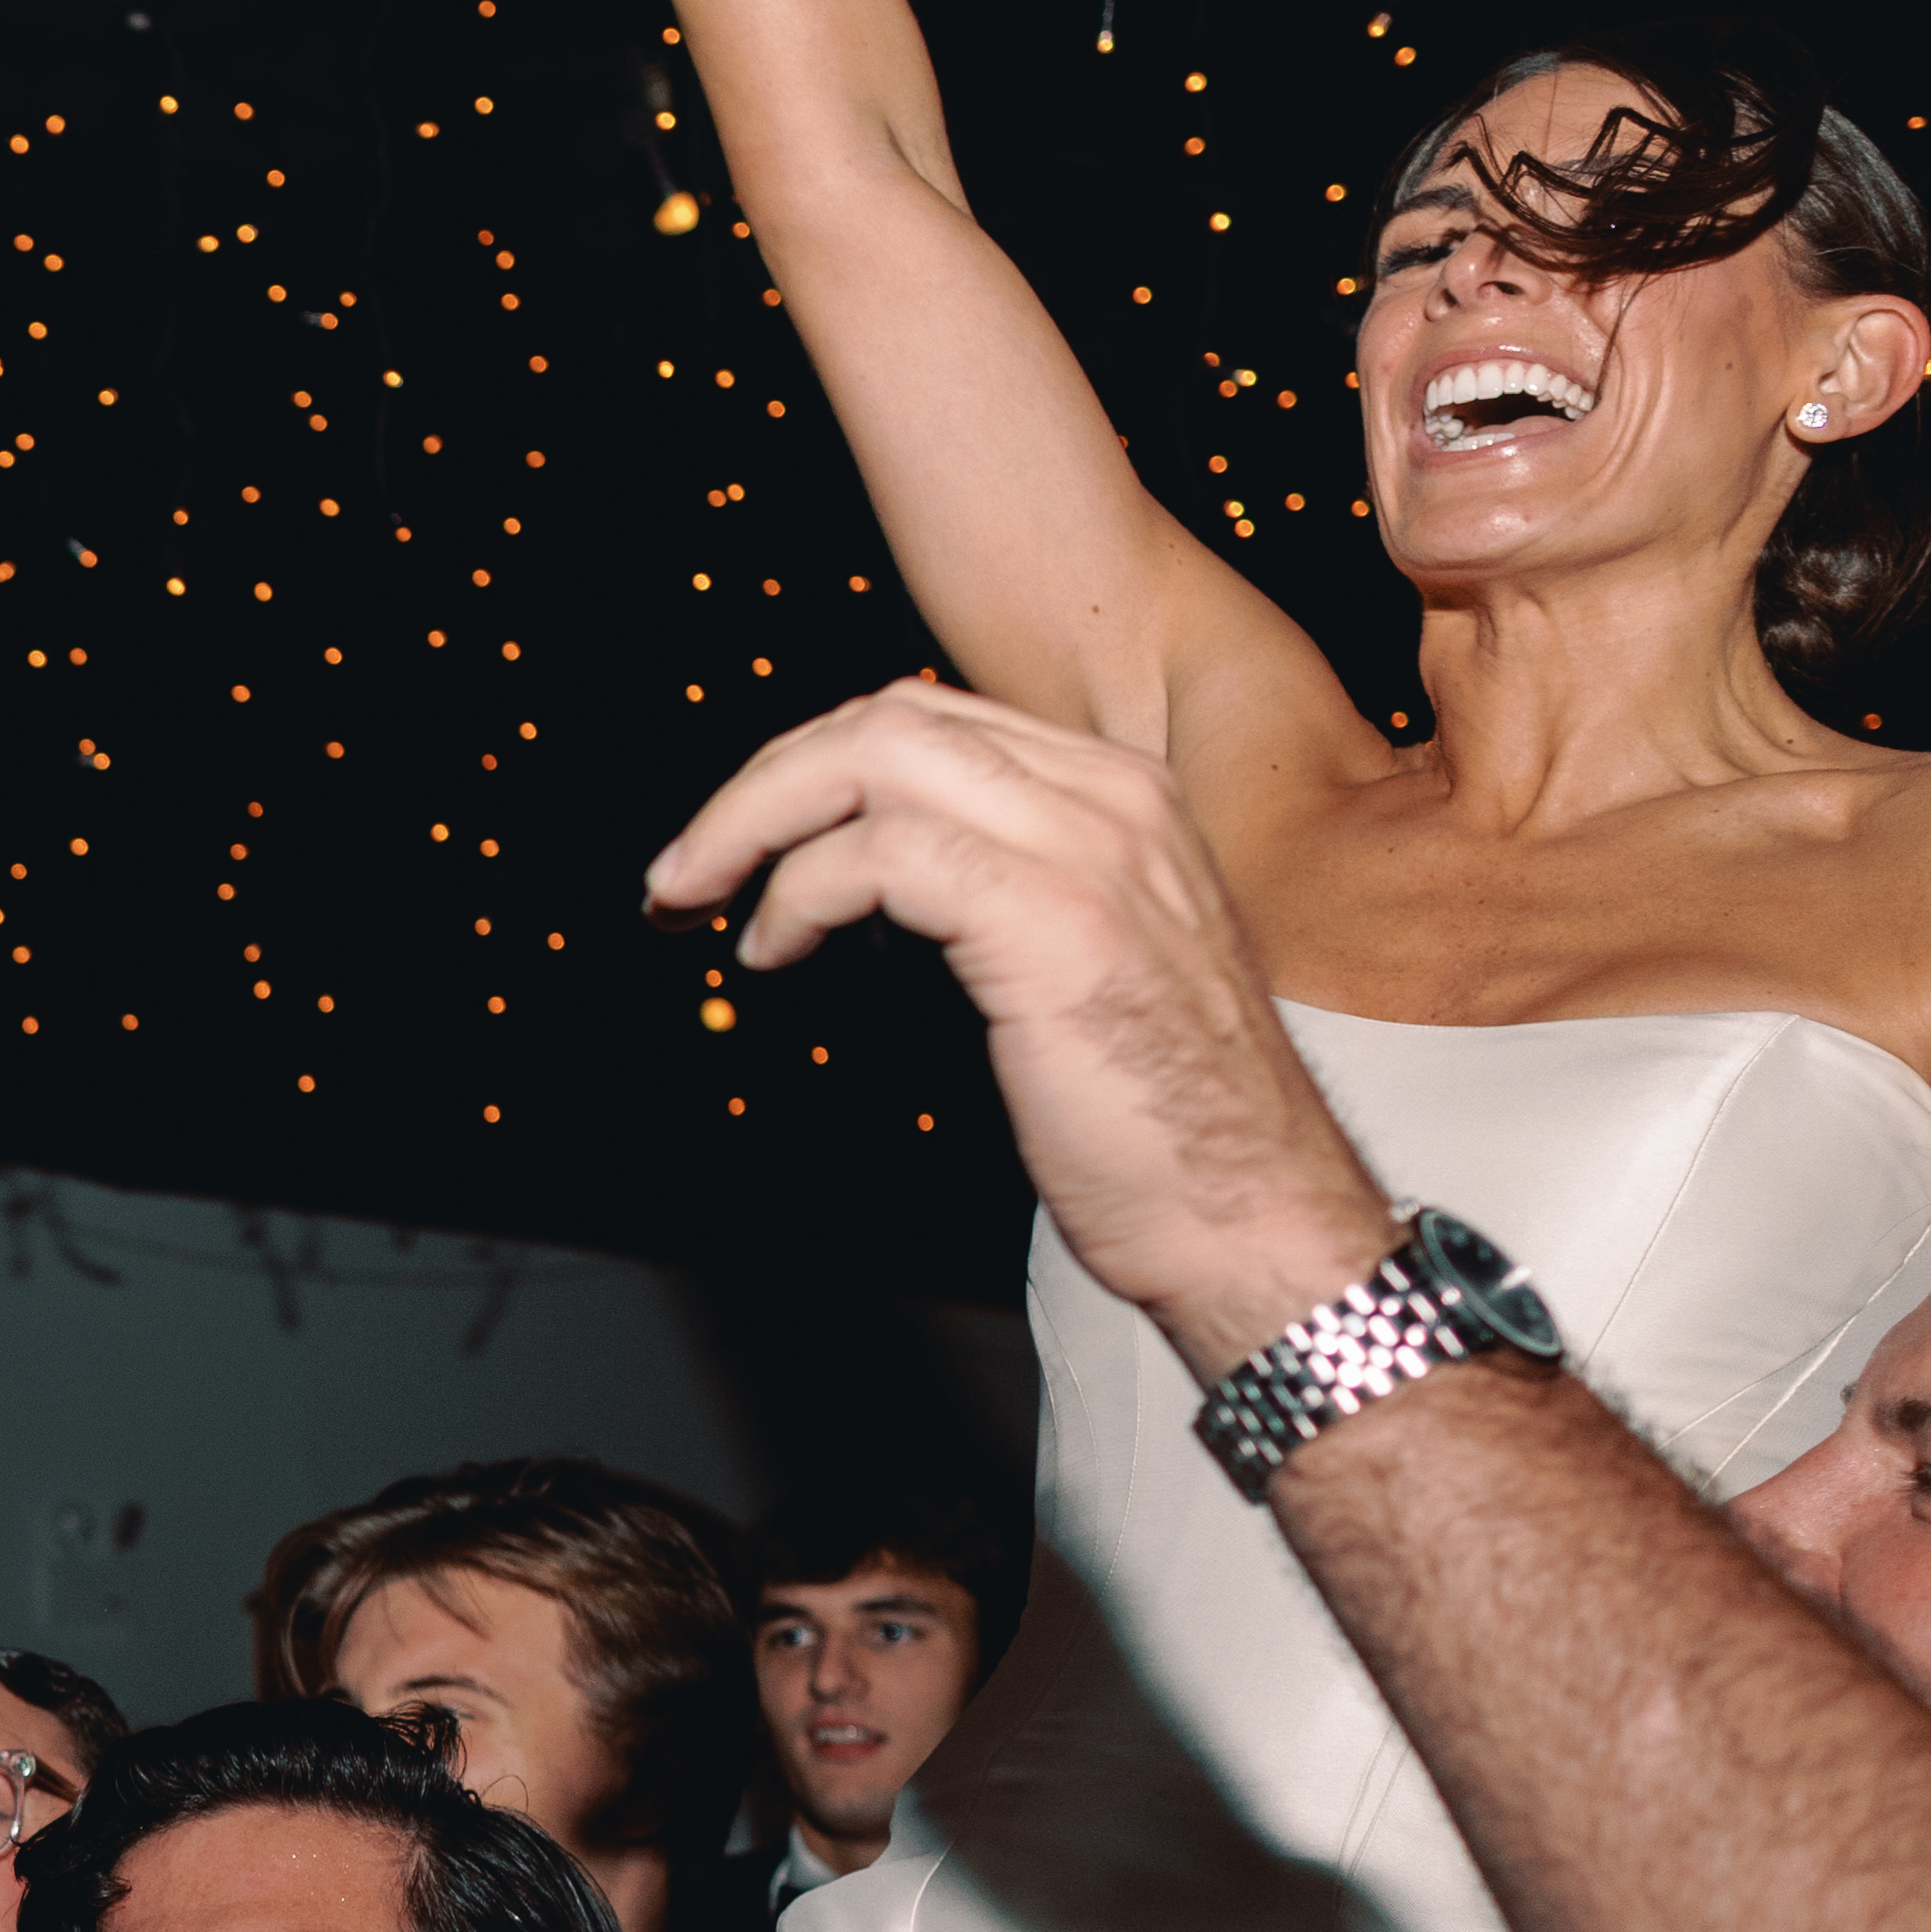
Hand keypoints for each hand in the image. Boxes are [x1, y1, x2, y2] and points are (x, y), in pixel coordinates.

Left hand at [642, 679, 1386, 1371]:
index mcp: (1121, 798)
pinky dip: (800, 891)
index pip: (931, 722)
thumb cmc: (1157, 1121)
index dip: (809, 772)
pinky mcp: (1054, 920)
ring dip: (750, 823)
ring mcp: (1091, 850)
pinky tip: (774, 949)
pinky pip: (883, 854)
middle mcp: (1113, 800)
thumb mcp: (1074, 967)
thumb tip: (849, 892)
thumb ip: (987, 899)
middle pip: (888, 719)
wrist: (1251, 1212)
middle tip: (680, 870)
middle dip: (759, 785)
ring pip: (872, 758)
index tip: (733, 844)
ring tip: (695, 901)